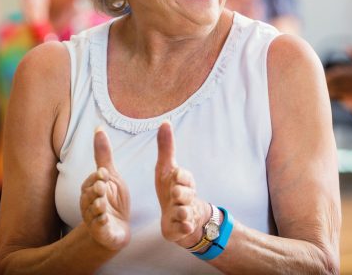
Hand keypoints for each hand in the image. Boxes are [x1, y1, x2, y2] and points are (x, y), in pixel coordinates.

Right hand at [79, 128, 130, 250]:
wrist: (116, 229)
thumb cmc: (112, 200)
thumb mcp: (111, 176)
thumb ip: (103, 155)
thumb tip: (98, 128)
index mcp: (90, 189)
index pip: (92, 181)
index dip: (98, 177)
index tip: (104, 173)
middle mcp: (88, 203)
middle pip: (89, 195)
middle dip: (95, 191)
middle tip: (102, 186)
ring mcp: (93, 219)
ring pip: (93, 212)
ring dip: (97, 207)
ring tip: (102, 204)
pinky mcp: (101, 233)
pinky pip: (99, 228)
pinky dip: (101, 224)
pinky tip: (105, 219)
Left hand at [155, 122, 209, 247]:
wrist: (179, 217)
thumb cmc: (171, 188)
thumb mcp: (166, 168)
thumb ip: (166, 147)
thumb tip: (165, 121)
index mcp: (183, 181)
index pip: (184, 176)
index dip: (180, 176)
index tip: (176, 175)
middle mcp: (186, 197)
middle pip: (185, 193)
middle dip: (180, 193)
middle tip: (175, 193)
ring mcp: (186, 213)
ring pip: (184, 211)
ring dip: (180, 210)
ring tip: (177, 211)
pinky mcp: (182, 229)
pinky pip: (185, 229)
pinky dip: (183, 227)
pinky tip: (181, 226)